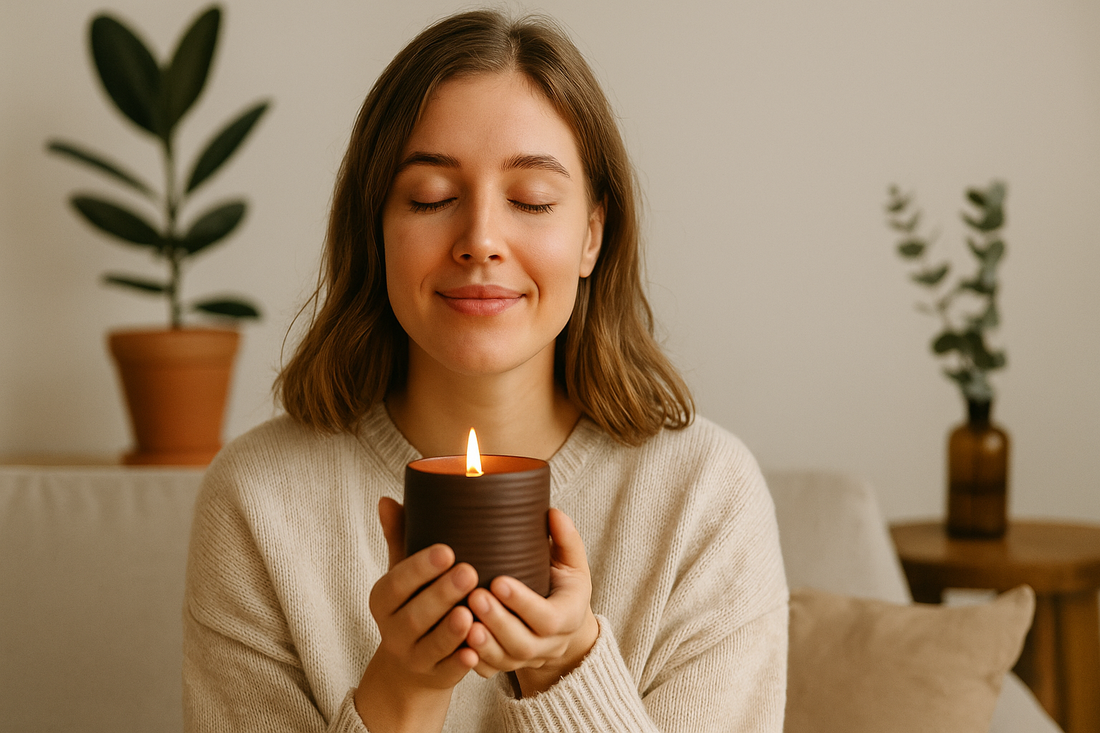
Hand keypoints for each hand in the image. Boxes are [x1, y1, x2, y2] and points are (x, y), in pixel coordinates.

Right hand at [353, 497, 479, 732]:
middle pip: (414, 615)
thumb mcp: (403, 573)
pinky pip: (447, 671)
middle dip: (441, 594)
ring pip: (431, 645)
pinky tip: (476, 650)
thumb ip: (400, 537)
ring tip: (472, 612)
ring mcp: (413, 657)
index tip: (447, 549)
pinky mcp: (435, 677)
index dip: (419, 568)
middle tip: (470, 571)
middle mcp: (392, 631)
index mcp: (383, 599)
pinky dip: (460, 663)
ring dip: (451, 630)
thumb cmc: (414, 602)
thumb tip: (387, 499)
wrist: (411, 662)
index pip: (396, 583)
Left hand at [464, 508, 599, 696]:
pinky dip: (472, 659)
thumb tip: (554, 512)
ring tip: (459, 620)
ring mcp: (527, 660)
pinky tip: (454, 642)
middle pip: (523, 643)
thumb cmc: (562, 585)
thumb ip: (566, 540)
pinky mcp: (508, 666)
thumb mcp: (572, 564)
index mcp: (568, 617)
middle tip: (473, 596)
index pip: (547, 617)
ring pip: (504, 660)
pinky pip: (489, 670)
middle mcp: (550, 644)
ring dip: (482, 643)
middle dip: (497, 621)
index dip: (523, 602)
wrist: (561, 626)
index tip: (498, 580)